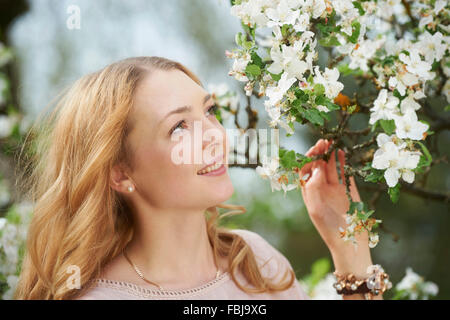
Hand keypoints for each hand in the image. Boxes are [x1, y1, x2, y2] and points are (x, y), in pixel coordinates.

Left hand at [299, 139, 368, 253]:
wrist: (349, 242)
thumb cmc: (329, 228)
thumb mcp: (316, 209)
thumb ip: (314, 187)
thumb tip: (317, 167)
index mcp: (309, 192)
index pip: (305, 170)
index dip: (307, 159)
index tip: (313, 151)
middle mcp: (320, 188)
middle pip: (317, 165)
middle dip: (319, 153)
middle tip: (323, 142)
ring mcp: (334, 187)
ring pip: (331, 166)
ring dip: (330, 154)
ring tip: (332, 143)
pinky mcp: (348, 189)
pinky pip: (344, 172)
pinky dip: (342, 162)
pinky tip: (342, 153)